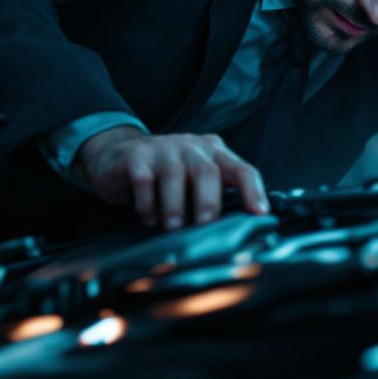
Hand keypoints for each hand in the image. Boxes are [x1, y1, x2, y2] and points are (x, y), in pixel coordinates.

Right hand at [74, 127, 269, 228]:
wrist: (117, 156)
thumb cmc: (166, 176)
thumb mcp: (194, 180)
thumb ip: (213, 196)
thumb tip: (235, 231)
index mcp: (214, 152)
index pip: (241, 168)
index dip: (253, 190)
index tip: (260, 213)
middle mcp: (191, 146)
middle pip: (207, 170)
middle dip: (209, 201)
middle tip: (204, 225)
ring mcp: (163, 148)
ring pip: (175, 175)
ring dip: (175, 205)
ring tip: (173, 227)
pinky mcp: (135, 155)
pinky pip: (144, 179)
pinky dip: (148, 203)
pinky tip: (148, 217)